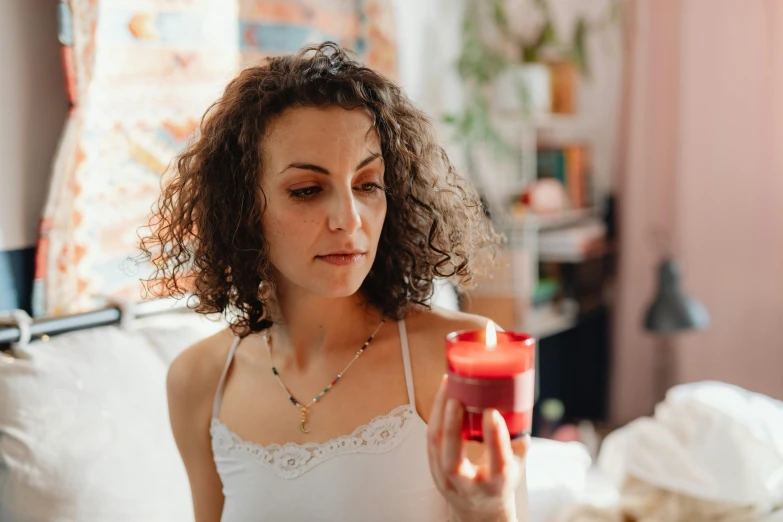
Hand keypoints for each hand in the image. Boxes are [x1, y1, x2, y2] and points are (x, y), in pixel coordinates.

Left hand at [427, 374, 528, 521]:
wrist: (480, 510)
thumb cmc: (500, 482)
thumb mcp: (516, 467)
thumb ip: (518, 442)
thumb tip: (520, 412)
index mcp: (496, 485)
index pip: (497, 463)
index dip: (495, 438)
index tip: (492, 412)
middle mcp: (469, 487)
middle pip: (453, 461)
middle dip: (452, 429)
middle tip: (456, 399)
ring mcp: (447, 481)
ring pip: (435, 448)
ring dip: (438, 414)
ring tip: (446, 386)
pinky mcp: (434, 472)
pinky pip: (430, 442)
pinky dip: (434, 417)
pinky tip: (441, 397)